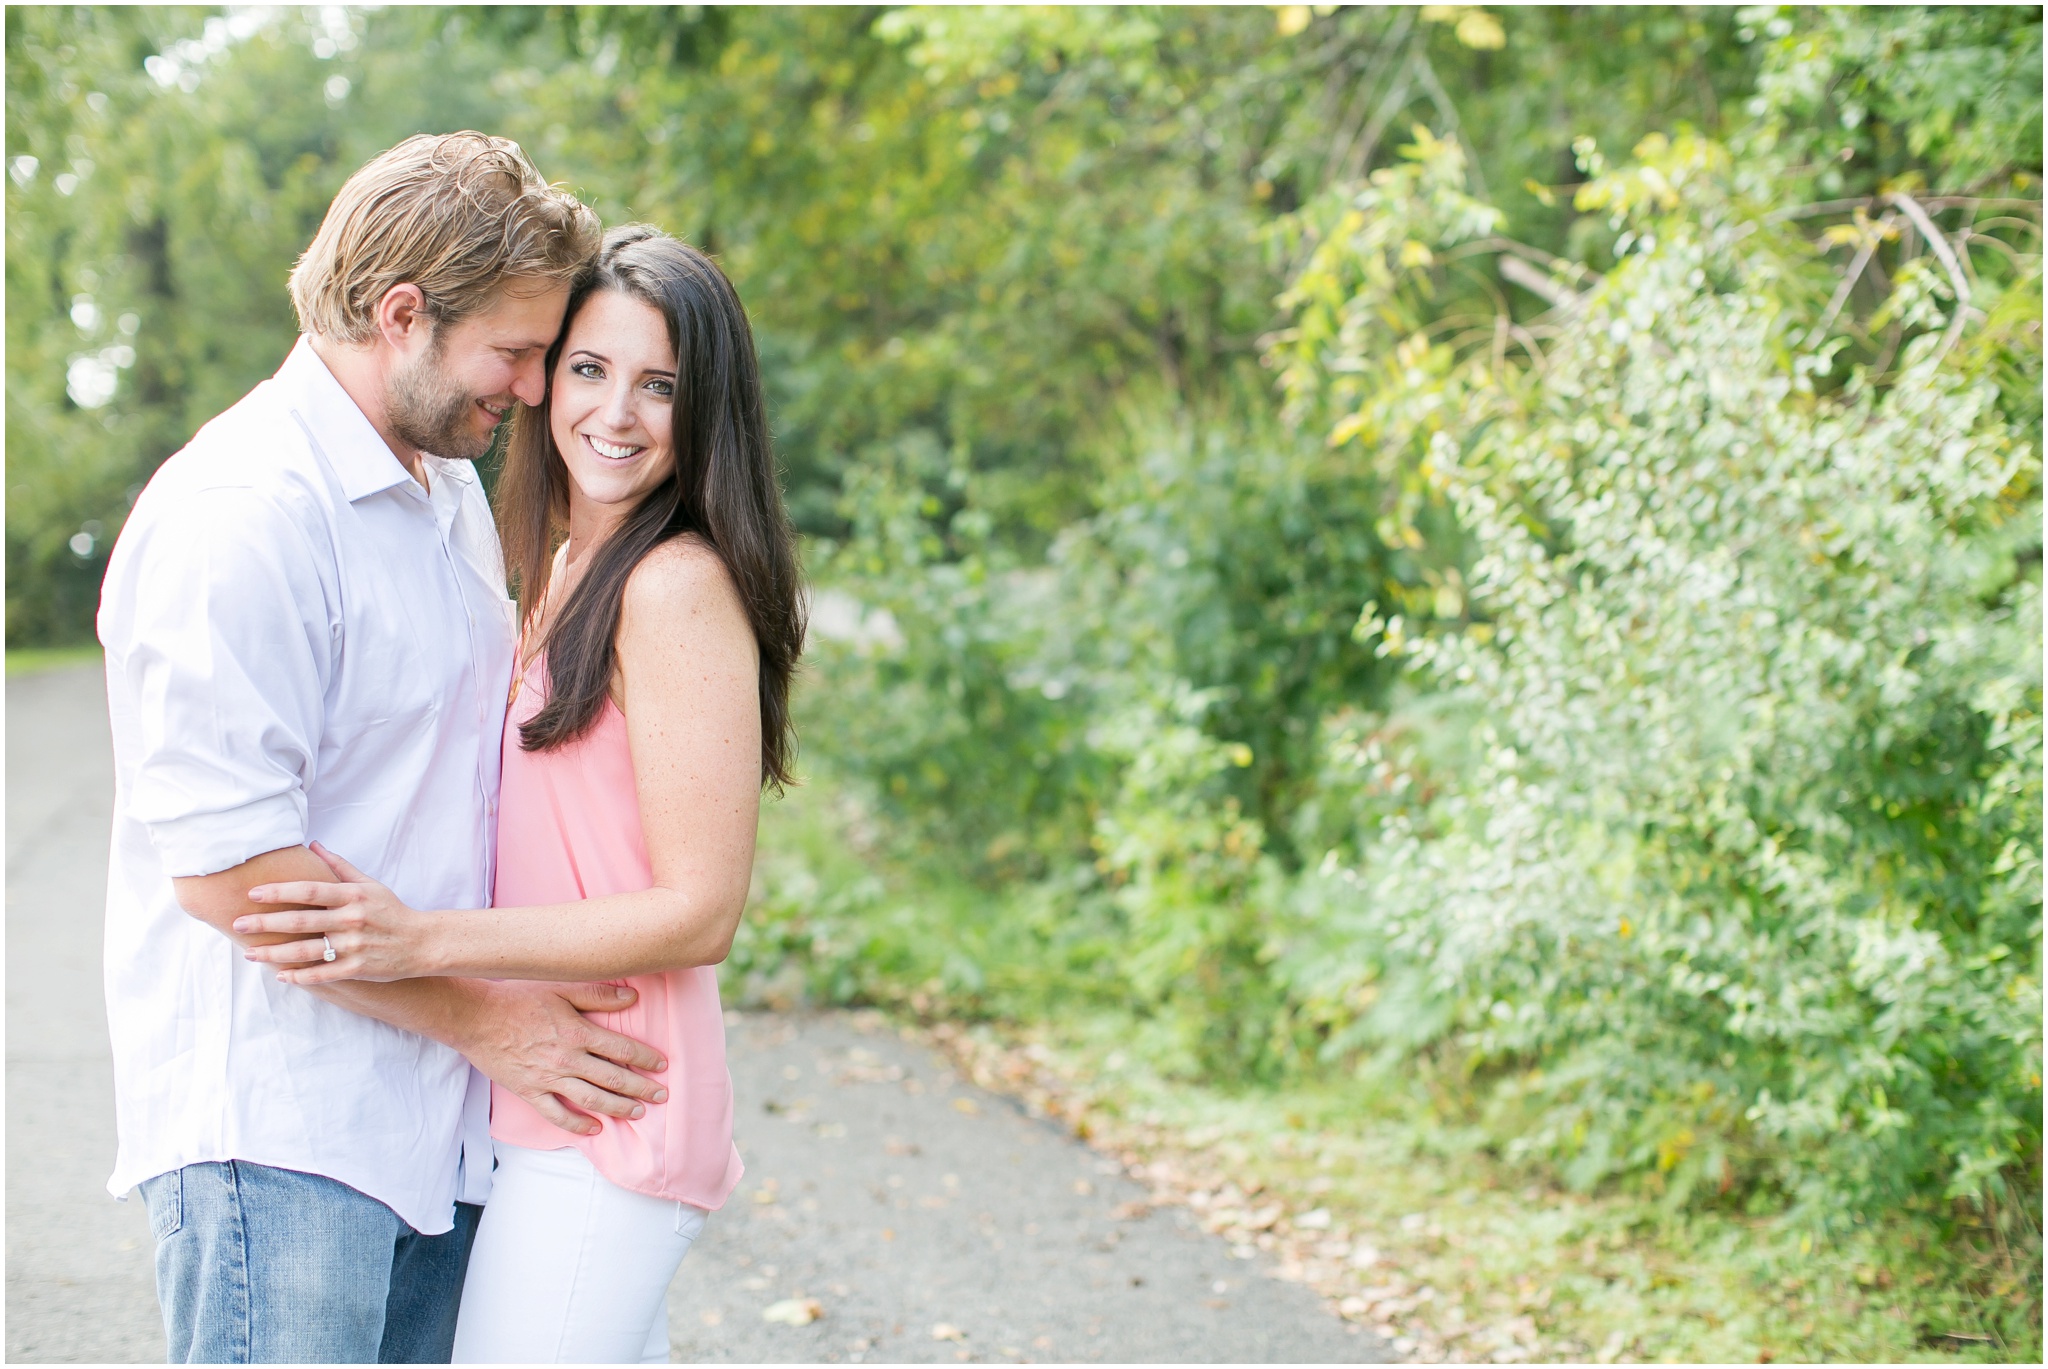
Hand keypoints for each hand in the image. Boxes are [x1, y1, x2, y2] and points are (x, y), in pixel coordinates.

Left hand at [235, 843, 435, 983]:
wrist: (423, 942)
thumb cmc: (392, 911)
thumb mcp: (370, 884)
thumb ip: (340, 867)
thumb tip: (314, 845)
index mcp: (353, 896)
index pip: (309, 891)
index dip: (279, 891)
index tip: (253, 893)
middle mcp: (351, 920)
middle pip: (300, 921)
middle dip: (265, 923)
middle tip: (238, 924)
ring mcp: (354, 946)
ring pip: (305, 951)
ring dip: (274, 953)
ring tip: (250, 953)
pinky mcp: (358, 969)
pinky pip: (322, 975)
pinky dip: (300, 977)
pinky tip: (280, 975)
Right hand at [456, 979, 669, 1136]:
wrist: (476, 1018)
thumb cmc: (519, 1000)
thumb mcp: (561, 989)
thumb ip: (598, 994)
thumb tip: (633, 996)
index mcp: (578, 1033)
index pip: (622, 1050)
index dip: (646, 1059)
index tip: (663, 1065)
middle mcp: (567, 1060)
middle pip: (613, 1079)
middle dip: (641, 1089)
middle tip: (662, 1096)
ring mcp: (548, 1079)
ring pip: (592, 1100)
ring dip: (618, 1108)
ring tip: (638, 1113)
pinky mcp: (530, 1093)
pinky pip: (558, 1115)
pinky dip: (578, 1124)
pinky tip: (596, 1129)